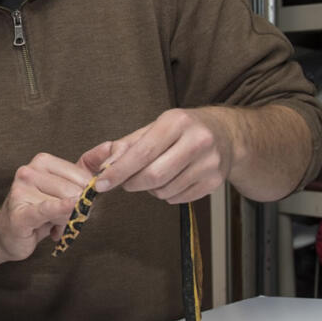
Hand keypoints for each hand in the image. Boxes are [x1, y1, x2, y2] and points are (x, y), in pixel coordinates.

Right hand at [0, 152, 93, 260]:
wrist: (7, 234)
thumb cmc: (37, 209)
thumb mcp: (62, 185)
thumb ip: (85, 168)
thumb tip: (110, 146)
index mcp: (42, 161)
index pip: (81, 175)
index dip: (87, 194)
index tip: (77, 203)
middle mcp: (29, 172)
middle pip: (74, 190)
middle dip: (77, 209)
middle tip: (64, 219)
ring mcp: (21, 191)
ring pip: (65, 204)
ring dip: (66, 220)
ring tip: (53, 224)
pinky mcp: (20, 213)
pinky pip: (48, 210)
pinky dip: (61, 209)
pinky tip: (70, 208)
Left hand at [80, 108, 232, 203]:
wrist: (225, 134)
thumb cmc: (181, 131)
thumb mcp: (153, 129)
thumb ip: (124, 146)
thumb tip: (97, 164)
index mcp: (177, 122)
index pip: (142, 153)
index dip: (118, 171)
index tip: (100, 183)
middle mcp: (197, 140)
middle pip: (153, 175)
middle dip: (132, 183)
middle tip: (126, 181)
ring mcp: (209, 163)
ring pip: (164, 190)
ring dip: (150, 189)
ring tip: (155, 174)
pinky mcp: (214, 182)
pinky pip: (177, 198)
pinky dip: (166, 194)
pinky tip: (171, 180)